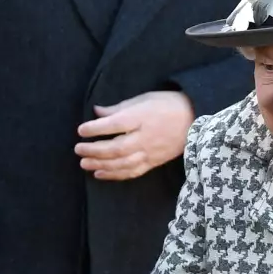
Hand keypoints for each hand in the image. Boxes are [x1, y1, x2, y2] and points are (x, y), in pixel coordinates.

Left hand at [75, 91, 194, 180]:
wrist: (194, 120)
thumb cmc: (167, 104)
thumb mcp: (143, 98)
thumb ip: (119, 107)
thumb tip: (97, 111)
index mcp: (141, 117)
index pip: (114, 125)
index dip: (95, 129)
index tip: (81, 130)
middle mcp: (144, 137)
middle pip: (115, 148)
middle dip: (94, 150)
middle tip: (78, 149)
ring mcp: (149, 152)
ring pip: (122, 163)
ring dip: (101, 165)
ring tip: (85, 164)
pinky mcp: (153, 162)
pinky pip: (132, 172)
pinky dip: (115, 175)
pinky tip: (101, 174)